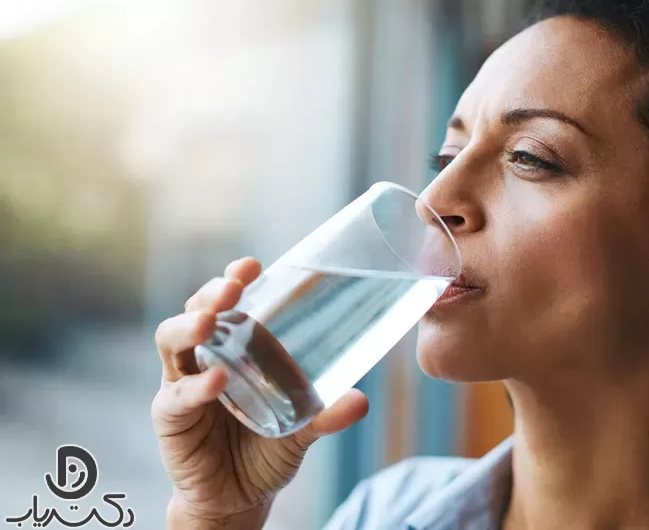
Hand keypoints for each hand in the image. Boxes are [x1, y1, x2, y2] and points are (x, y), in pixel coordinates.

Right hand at [152, 257, 368, 526]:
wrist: (239, 498)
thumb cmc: (266, 450)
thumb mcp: (302, 428)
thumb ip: (326, 414)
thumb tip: (362, 400)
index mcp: (233, 349)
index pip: (228, 303)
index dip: (234, 279)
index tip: (253, 266)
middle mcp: (203, 358)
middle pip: (196, 311)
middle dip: (211, 294)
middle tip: (232, 287)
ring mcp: (181, 384)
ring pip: (171, 342)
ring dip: (189, 326)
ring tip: (211, 321)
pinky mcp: (170, 417)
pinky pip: (177, 396)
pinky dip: (195, 387)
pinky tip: (217, 382)